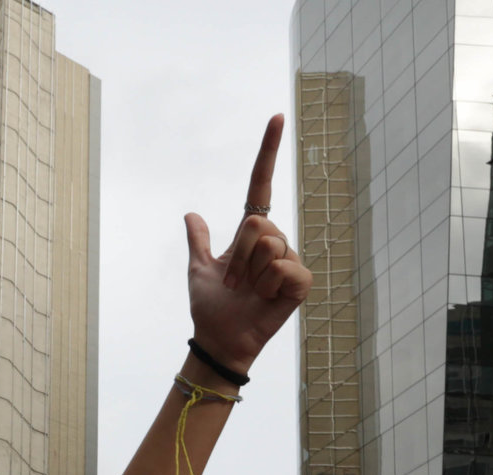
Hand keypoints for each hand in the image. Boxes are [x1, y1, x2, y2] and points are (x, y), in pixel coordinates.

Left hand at [184, 116, 311, 371]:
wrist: (220, 339)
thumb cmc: (211, 308)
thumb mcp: (198, 270)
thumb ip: (199, 241)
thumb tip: (191, 214)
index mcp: (252, 235)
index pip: (261, 185)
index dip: (267, 152)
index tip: (276, 117)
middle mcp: (275, 242)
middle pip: (257, 224)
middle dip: (238, 256)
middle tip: (234, 282)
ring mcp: (290, 261)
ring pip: (269, 245)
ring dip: (249, 274)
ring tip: (248, 293)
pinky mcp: (301, 282)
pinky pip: (284, 268)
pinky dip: (268, 286)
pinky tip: (267, 299)